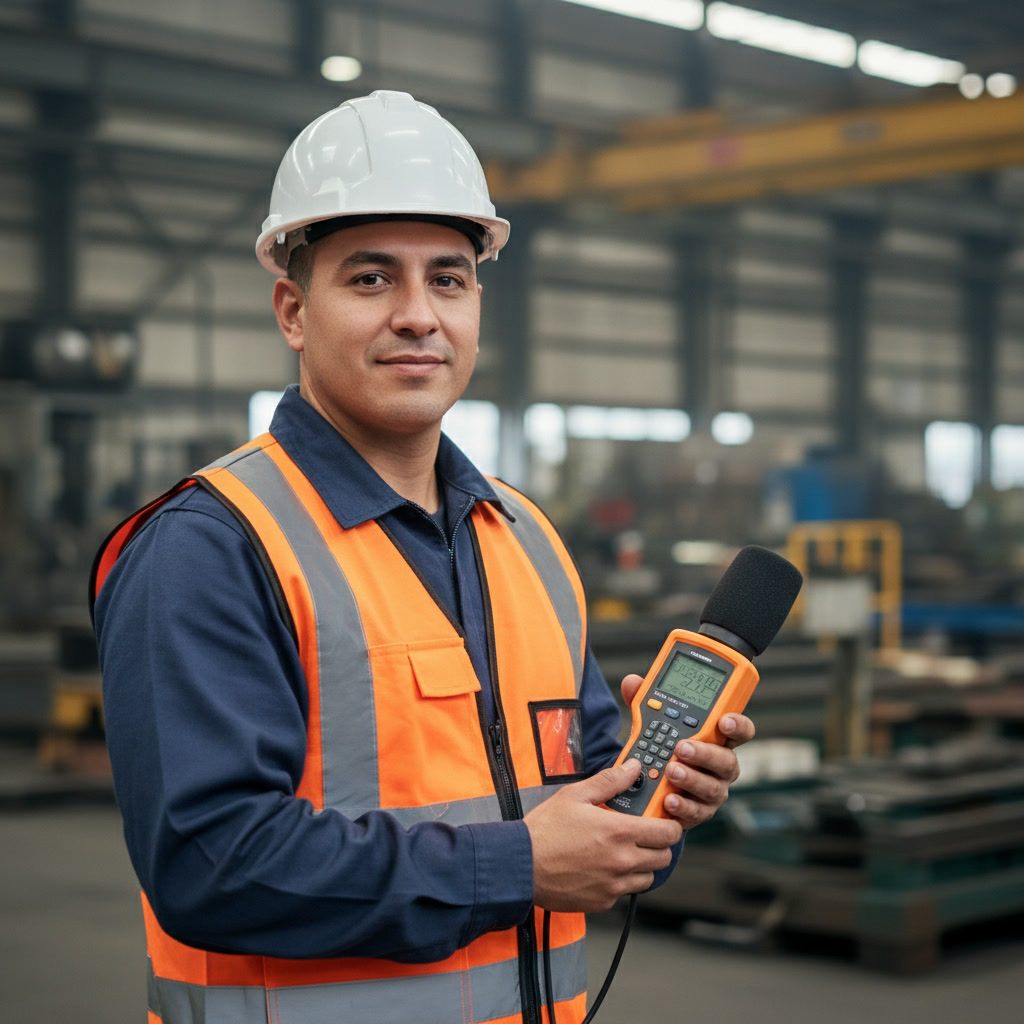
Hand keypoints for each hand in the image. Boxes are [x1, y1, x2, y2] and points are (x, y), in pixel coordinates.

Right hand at [524, 759, 683, 912]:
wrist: (520, 866)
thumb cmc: (545, 830)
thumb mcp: (575, 795)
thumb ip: (609, 781)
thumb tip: (632, 768)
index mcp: (619, 832)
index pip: (668, 833)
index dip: (670, 825)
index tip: (663, 821)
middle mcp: (622, 861)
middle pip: (663, 857)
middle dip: (658, 844)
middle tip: (641, 834)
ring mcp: (613, 885)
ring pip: (648, 878)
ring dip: (642, 865)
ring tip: (621, 851)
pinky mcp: (602, 902)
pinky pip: (624, 892)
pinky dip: (620, 881)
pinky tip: (602, 867)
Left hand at [620, 673, 754, 830]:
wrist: (650, 782)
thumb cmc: (663, 745)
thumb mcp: (652, 721)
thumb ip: (646, 701)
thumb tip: (633, 683)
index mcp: (717, 739)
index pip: (740, 731)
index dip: (738, 725)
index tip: (724, 721)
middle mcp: (721, 766)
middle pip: (727, 761)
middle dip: (705, 753)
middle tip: (682, 747)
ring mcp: (711, 790)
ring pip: (712, 787)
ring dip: (692, 778)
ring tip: (670, 770)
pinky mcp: (698, 811)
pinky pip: (695, 812)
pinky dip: (683, 806)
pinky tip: (669, 799)